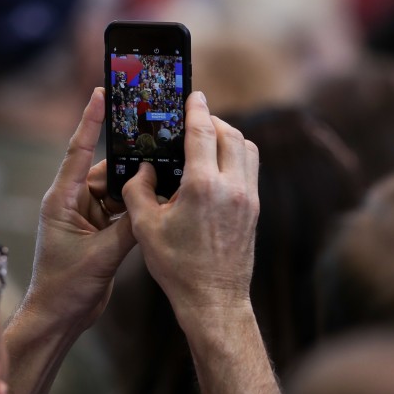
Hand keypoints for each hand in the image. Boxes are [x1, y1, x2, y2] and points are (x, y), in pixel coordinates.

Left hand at [21, 87, 136, 331]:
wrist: (59, 318)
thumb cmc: (66, 288)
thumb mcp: (102, 256)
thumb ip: (129, 228)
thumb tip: (153, 203)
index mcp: (61, 200)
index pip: (77, 152)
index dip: (90, 122)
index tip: (101, 93)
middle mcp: (72, 203)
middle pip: (106, 172)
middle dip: (131, 164)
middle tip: (160, 146)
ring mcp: (85, 218)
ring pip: (118, 192)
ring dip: (137, 189)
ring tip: (166, 177)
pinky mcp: (99, 233)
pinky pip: (121, 211)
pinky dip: (137, 209)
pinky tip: (158, 204)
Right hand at [122, 91, 259, 312]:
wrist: (213, 299)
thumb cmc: (177, 266)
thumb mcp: (145, 227)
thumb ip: (138, 191)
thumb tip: (142, 170)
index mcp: (203, 186)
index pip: (203, 132)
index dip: (196, 109)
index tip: (193, 95)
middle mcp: (232, 186)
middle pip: (230, 134)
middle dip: (213, 121)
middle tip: (195, 119)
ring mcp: (249, 198)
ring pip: (247, 148)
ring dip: (229, 136)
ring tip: (208, 140)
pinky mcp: (255, 209)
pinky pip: (251, 168)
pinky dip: (237, 156)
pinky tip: (218, 166)